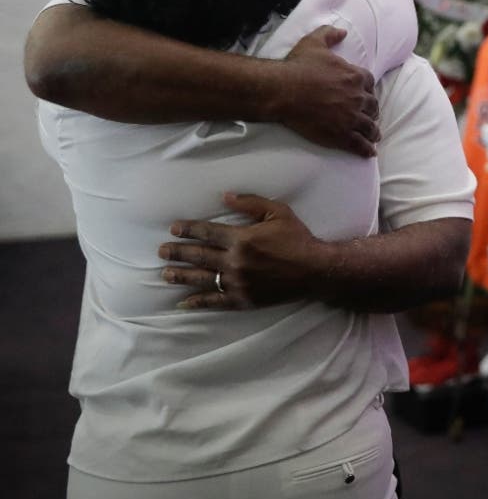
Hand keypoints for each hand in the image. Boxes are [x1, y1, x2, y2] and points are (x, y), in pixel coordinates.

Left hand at [159, 193, 332, 309]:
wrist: (315, 270)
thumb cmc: (298, 238)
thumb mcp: (278, 212)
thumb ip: (251, 203)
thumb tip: (225, 197)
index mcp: (241, 239)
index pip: (207, 233)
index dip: (188, 230)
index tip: (174, 229)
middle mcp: (234, 262)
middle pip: (199, 256)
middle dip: (178, 252)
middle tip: (161, 251)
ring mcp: (237, 283)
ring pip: (202, 279)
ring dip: (181, 276)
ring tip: (165, 274)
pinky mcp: (243, 299)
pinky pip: (215, 301)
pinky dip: (198, 302)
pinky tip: (184, 302)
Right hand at [275, 26, 379, 156]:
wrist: (283, 90)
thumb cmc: (298, 66)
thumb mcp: (314, 42)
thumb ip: (330, 34)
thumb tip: (342, 31)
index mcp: (355, 76)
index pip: (370, 84)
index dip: (368, 91)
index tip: (365, 95)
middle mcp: (358, 98)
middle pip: (372, 106)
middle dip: (371, 111)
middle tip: (369, 116)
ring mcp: (352, 118)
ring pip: (370, 127)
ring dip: (373, 132)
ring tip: (374, 136)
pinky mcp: (342, 135)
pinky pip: (360, 145)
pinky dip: (367, 149)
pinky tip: (370, 153)